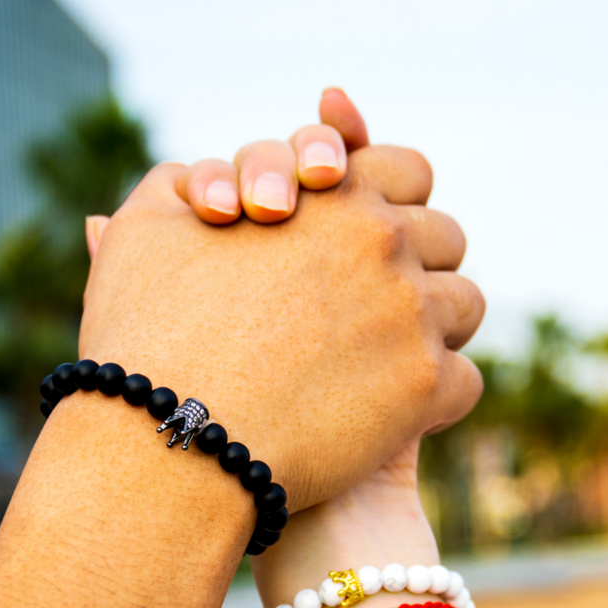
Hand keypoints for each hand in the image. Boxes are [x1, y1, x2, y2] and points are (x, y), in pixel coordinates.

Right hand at [79, 91, 483, 512]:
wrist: (167, 436)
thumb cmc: (145, 336)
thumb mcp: (143, 236)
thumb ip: (177, 190)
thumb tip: (194, 186)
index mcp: (331, 195)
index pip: (406, 170)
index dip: (391, 199)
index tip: (368, 234)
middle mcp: (383, 244)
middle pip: (445, 238)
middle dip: (418, 262)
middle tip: (380, 300)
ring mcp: (410, 314)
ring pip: (464, 307)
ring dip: (435, 327)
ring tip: (390, 355)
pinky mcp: (422, 388)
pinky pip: (464, 381)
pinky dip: (436, 398)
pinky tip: (393, 411)